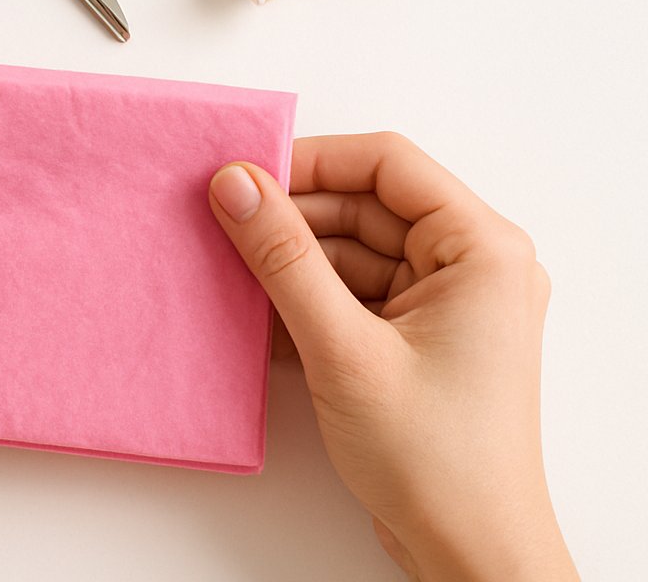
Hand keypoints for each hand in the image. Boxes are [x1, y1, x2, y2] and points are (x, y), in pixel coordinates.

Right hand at [208, 133, 575, 581]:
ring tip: (228, 273)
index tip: (244, 174)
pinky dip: (302, 300)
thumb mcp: (344, 347)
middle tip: (220, 222)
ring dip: (289, 263)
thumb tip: (236, 185)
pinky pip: (349, 294)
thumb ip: (284, 258)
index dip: (312, 160)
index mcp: (482, 249)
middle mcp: (469, 267)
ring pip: (349, 252)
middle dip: (291, 216)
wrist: (467, 553)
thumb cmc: (436, 459)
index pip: (388, 164)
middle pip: (363, 206)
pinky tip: (254, 315)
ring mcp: (441, 306)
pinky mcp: (413, 342)